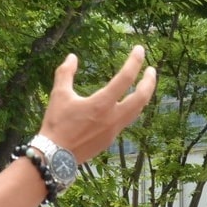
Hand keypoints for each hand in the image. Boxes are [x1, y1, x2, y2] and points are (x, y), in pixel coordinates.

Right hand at [37, 48, 155, 162]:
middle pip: (141, 97)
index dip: (135, 61)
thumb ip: (66, 73)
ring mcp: (114, 130)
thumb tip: (72, 57)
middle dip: (149, 82)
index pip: (125, 78)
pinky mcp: (110, 139)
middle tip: (151, 70)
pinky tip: (128, 104)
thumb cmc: (56, 124)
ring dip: (143, 96)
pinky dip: (132, 108)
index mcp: (102, 104)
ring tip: (144, 86)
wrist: (55, 156)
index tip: (140, 50)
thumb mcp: (59, 95)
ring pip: (137, 111)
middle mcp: (113, 117)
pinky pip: (126, 120)